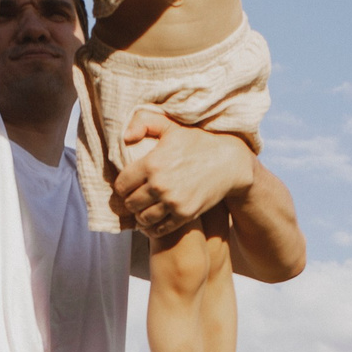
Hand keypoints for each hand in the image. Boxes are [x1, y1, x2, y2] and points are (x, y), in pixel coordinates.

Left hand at [110, 112, 253, 237]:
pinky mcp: (185, 214)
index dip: (122, 186)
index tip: (128, 186)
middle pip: (130, 203)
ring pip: (143, 218)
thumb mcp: (171, 126)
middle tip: (135, 199)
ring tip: (143, 210)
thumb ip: (144, 122)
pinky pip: (160, 229)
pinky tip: (152, 222)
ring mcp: (173, 202)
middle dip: (130, 202)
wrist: (229, 162)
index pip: (122, 185)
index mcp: (152, 163)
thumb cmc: (197, 142)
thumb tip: (125, 137)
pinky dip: (153, 228)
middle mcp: (160, 185)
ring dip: (141, 216)